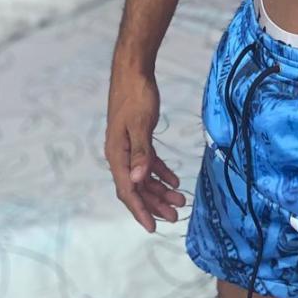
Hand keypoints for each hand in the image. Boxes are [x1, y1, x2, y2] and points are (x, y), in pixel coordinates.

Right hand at [104, 62, 185, 232]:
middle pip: (137, 187)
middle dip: (155, 204)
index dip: (141, 210)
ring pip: (144, 177)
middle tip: (175, 216)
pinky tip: (175, 180)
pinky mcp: (137, 138)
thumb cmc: (136, 95)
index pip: (128, 190)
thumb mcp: (141, 124)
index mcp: (116, 154)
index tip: (153, 227)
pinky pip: (148, 162)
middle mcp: (120, 154)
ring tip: (180, 200)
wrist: (133, 70)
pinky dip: (161, 172)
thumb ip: (141, 152)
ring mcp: (127, 147)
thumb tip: (139, 180)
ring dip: (160, 190)